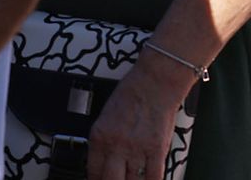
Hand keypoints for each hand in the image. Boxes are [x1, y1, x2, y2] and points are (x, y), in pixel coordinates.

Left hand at [87, 55, 193, 179]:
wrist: (156, 80)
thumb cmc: (133, 92)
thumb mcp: (106, 116)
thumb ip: (103, 141)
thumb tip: (105, 162)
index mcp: (99, 137)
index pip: (93, 173)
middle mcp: (116, 146)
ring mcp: (137, 149)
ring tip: (132, 178)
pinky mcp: (157, 150)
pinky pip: (153, 178)